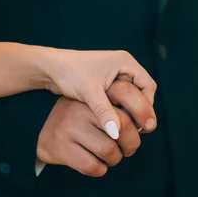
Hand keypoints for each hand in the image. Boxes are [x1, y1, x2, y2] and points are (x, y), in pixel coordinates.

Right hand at [37, 81, 155, 176]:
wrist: (42, 135)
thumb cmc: (80, 121)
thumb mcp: (94, 105)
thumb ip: (118, 107)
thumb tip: (148, 123)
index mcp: (91, 94)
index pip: (126, 93)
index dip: (143, 112)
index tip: (149, 127)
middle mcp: (79, 107)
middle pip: (123, 127)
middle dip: (132, 144)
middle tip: (129, 149)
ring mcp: (69, 127)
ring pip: (109, 150)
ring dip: (115, 159)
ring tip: (110, 157)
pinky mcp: (61, 147)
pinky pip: (93, 166)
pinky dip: (100, 169)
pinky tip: (96, 164)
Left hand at [39, 49, 155, 138]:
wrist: (49, 68)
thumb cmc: (69, 73)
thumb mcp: (89, 93)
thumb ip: (105, 112)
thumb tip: (117, 134)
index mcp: (125, 62)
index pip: (148, 86)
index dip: (147, 106)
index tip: (142, 125)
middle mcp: (122, 66)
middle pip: (142, 92)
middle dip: (140, 110)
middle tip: (137, 131)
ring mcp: (114, 74)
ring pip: (131, 96)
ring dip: (129, 111)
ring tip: (126, 129)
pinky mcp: (105, 82)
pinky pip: (119, 98)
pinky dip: (119, 109)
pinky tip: (114, 123)